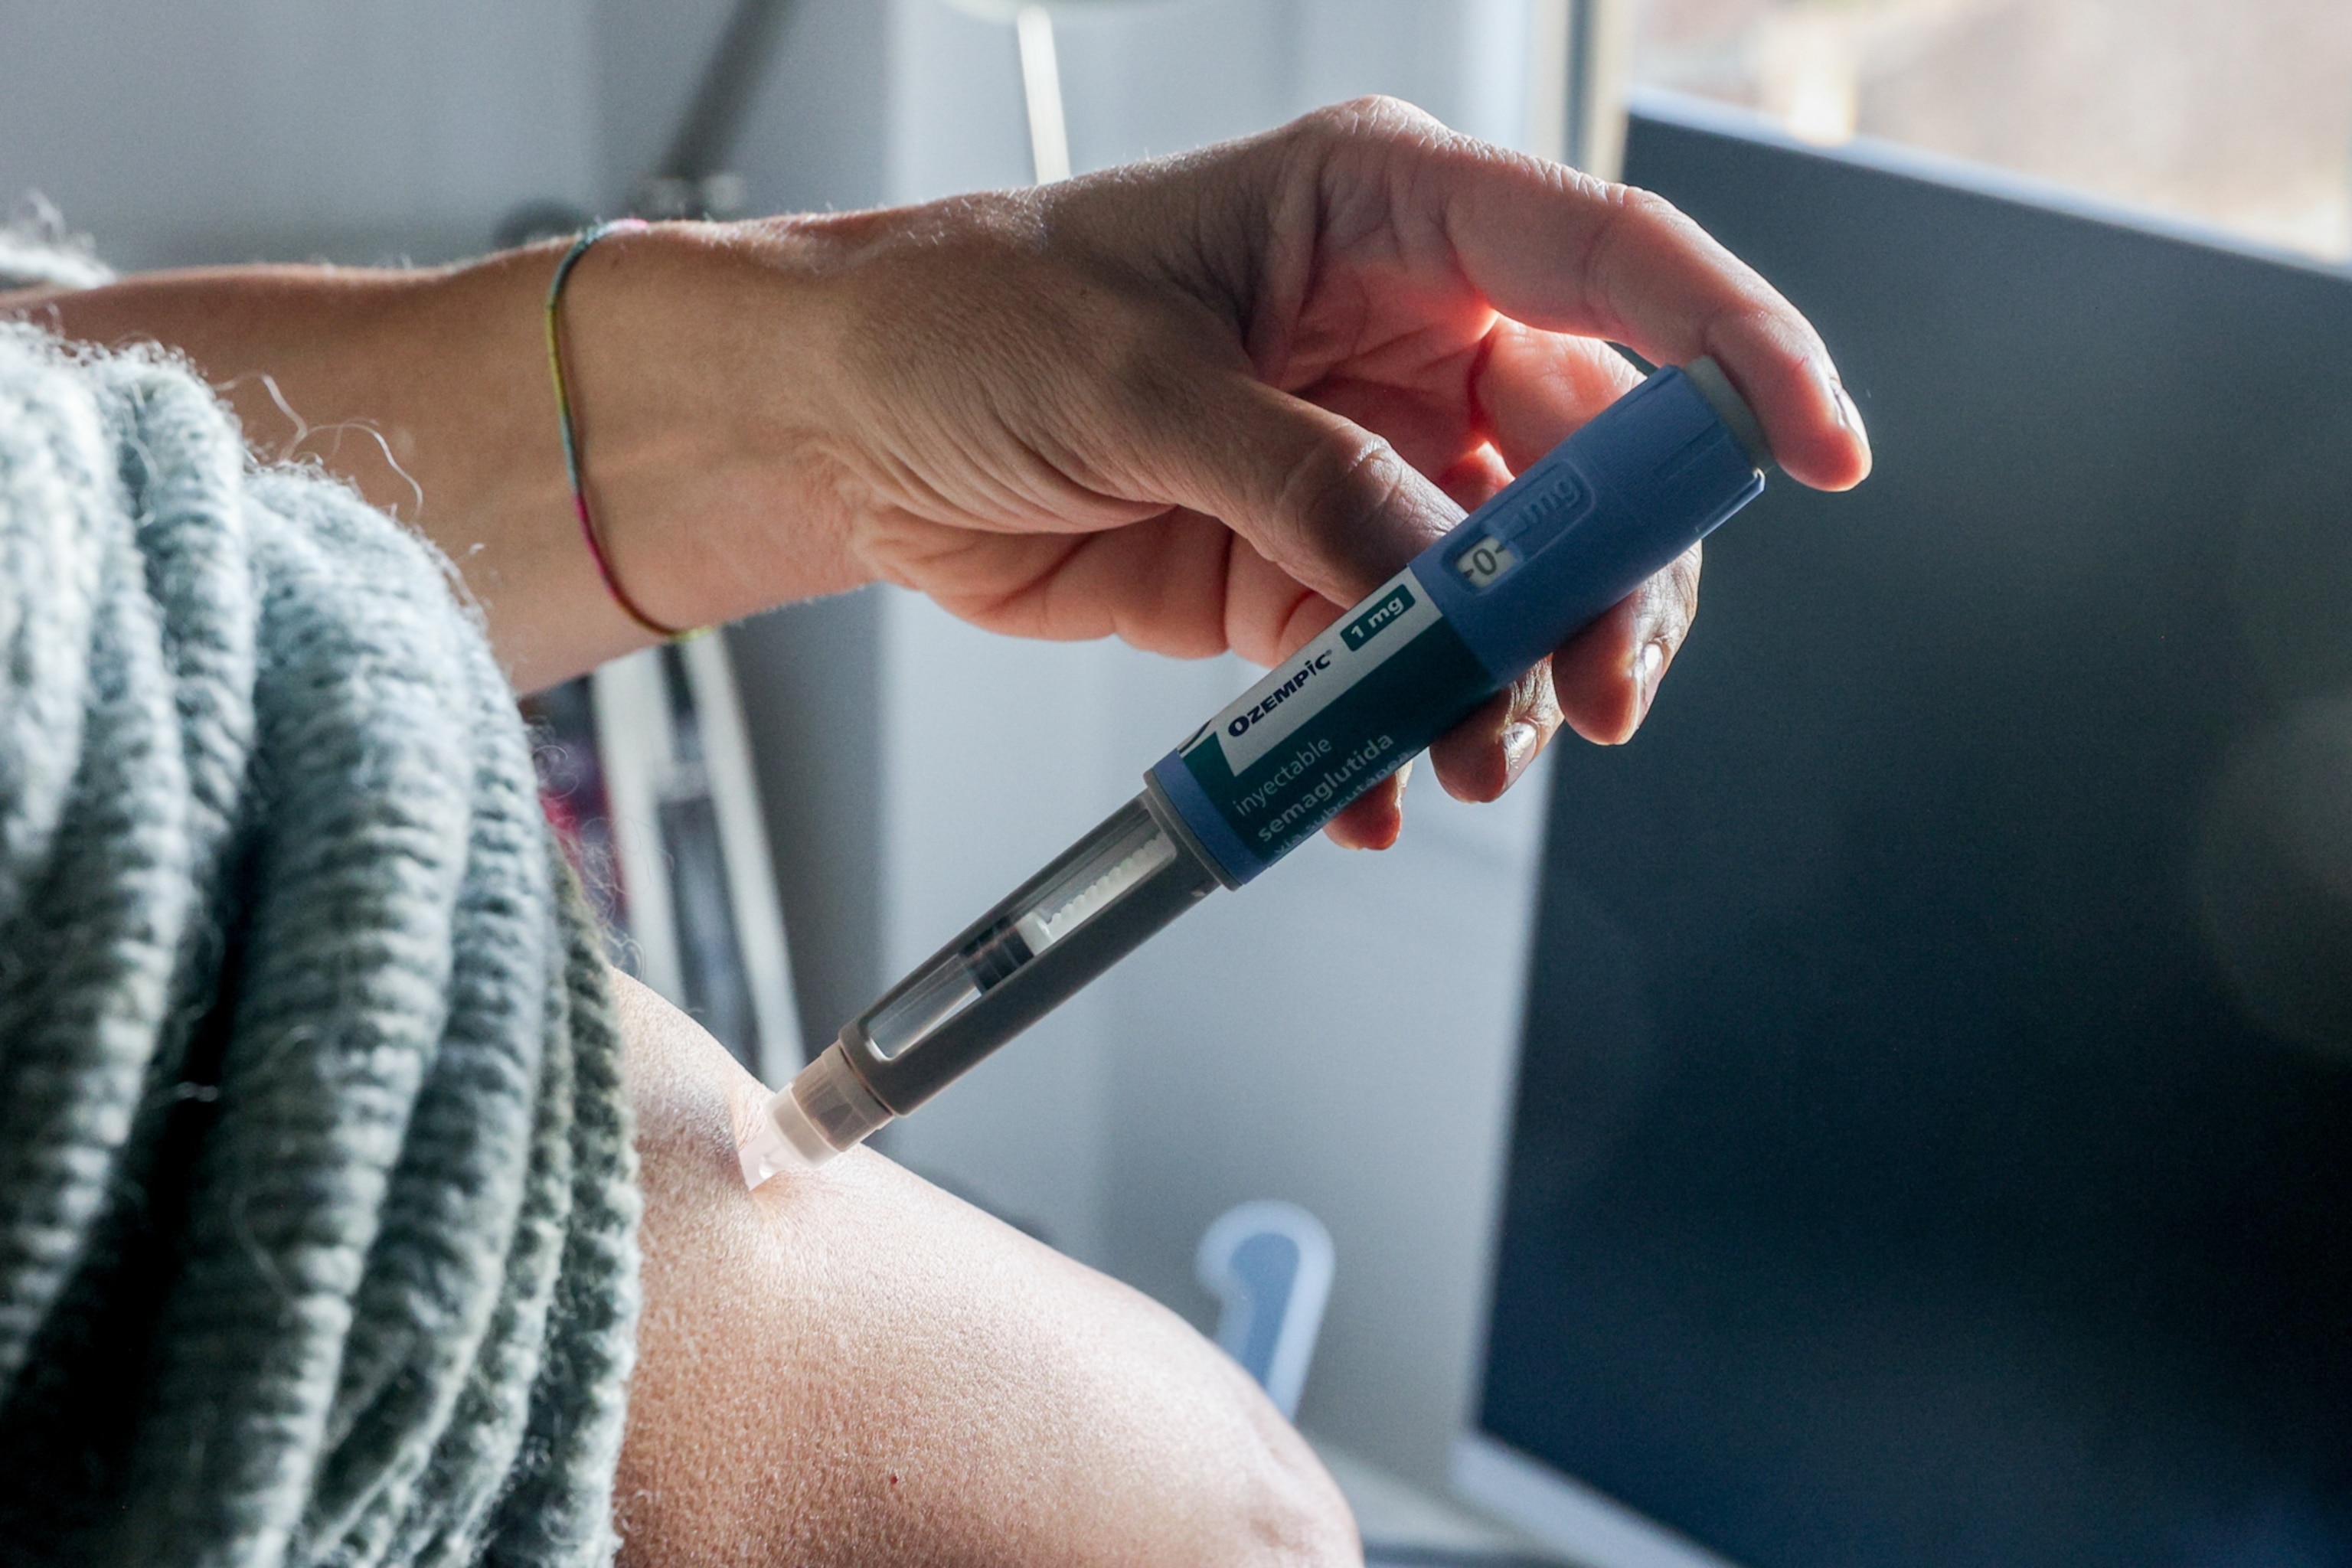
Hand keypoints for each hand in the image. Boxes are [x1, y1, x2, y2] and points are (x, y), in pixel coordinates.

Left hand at [671, 97, 1869, 846]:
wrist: (841, 432)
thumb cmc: (962, 324)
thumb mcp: (1140, 384)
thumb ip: (1312, 484)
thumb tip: (1450, 580)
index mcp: (1382, 214)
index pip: (1612, 265)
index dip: (1734, 356)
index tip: (1815, 451)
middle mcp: (1396, 334)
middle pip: (1587, 460)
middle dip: (1610, 584)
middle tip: (1597, 691)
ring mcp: (1358, 462)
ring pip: (1506, 583)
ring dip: (1505, 684)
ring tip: (1464, 759)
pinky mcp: (1303, 570)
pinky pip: (1399, 661)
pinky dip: (1398, 733)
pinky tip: (1372, 786)